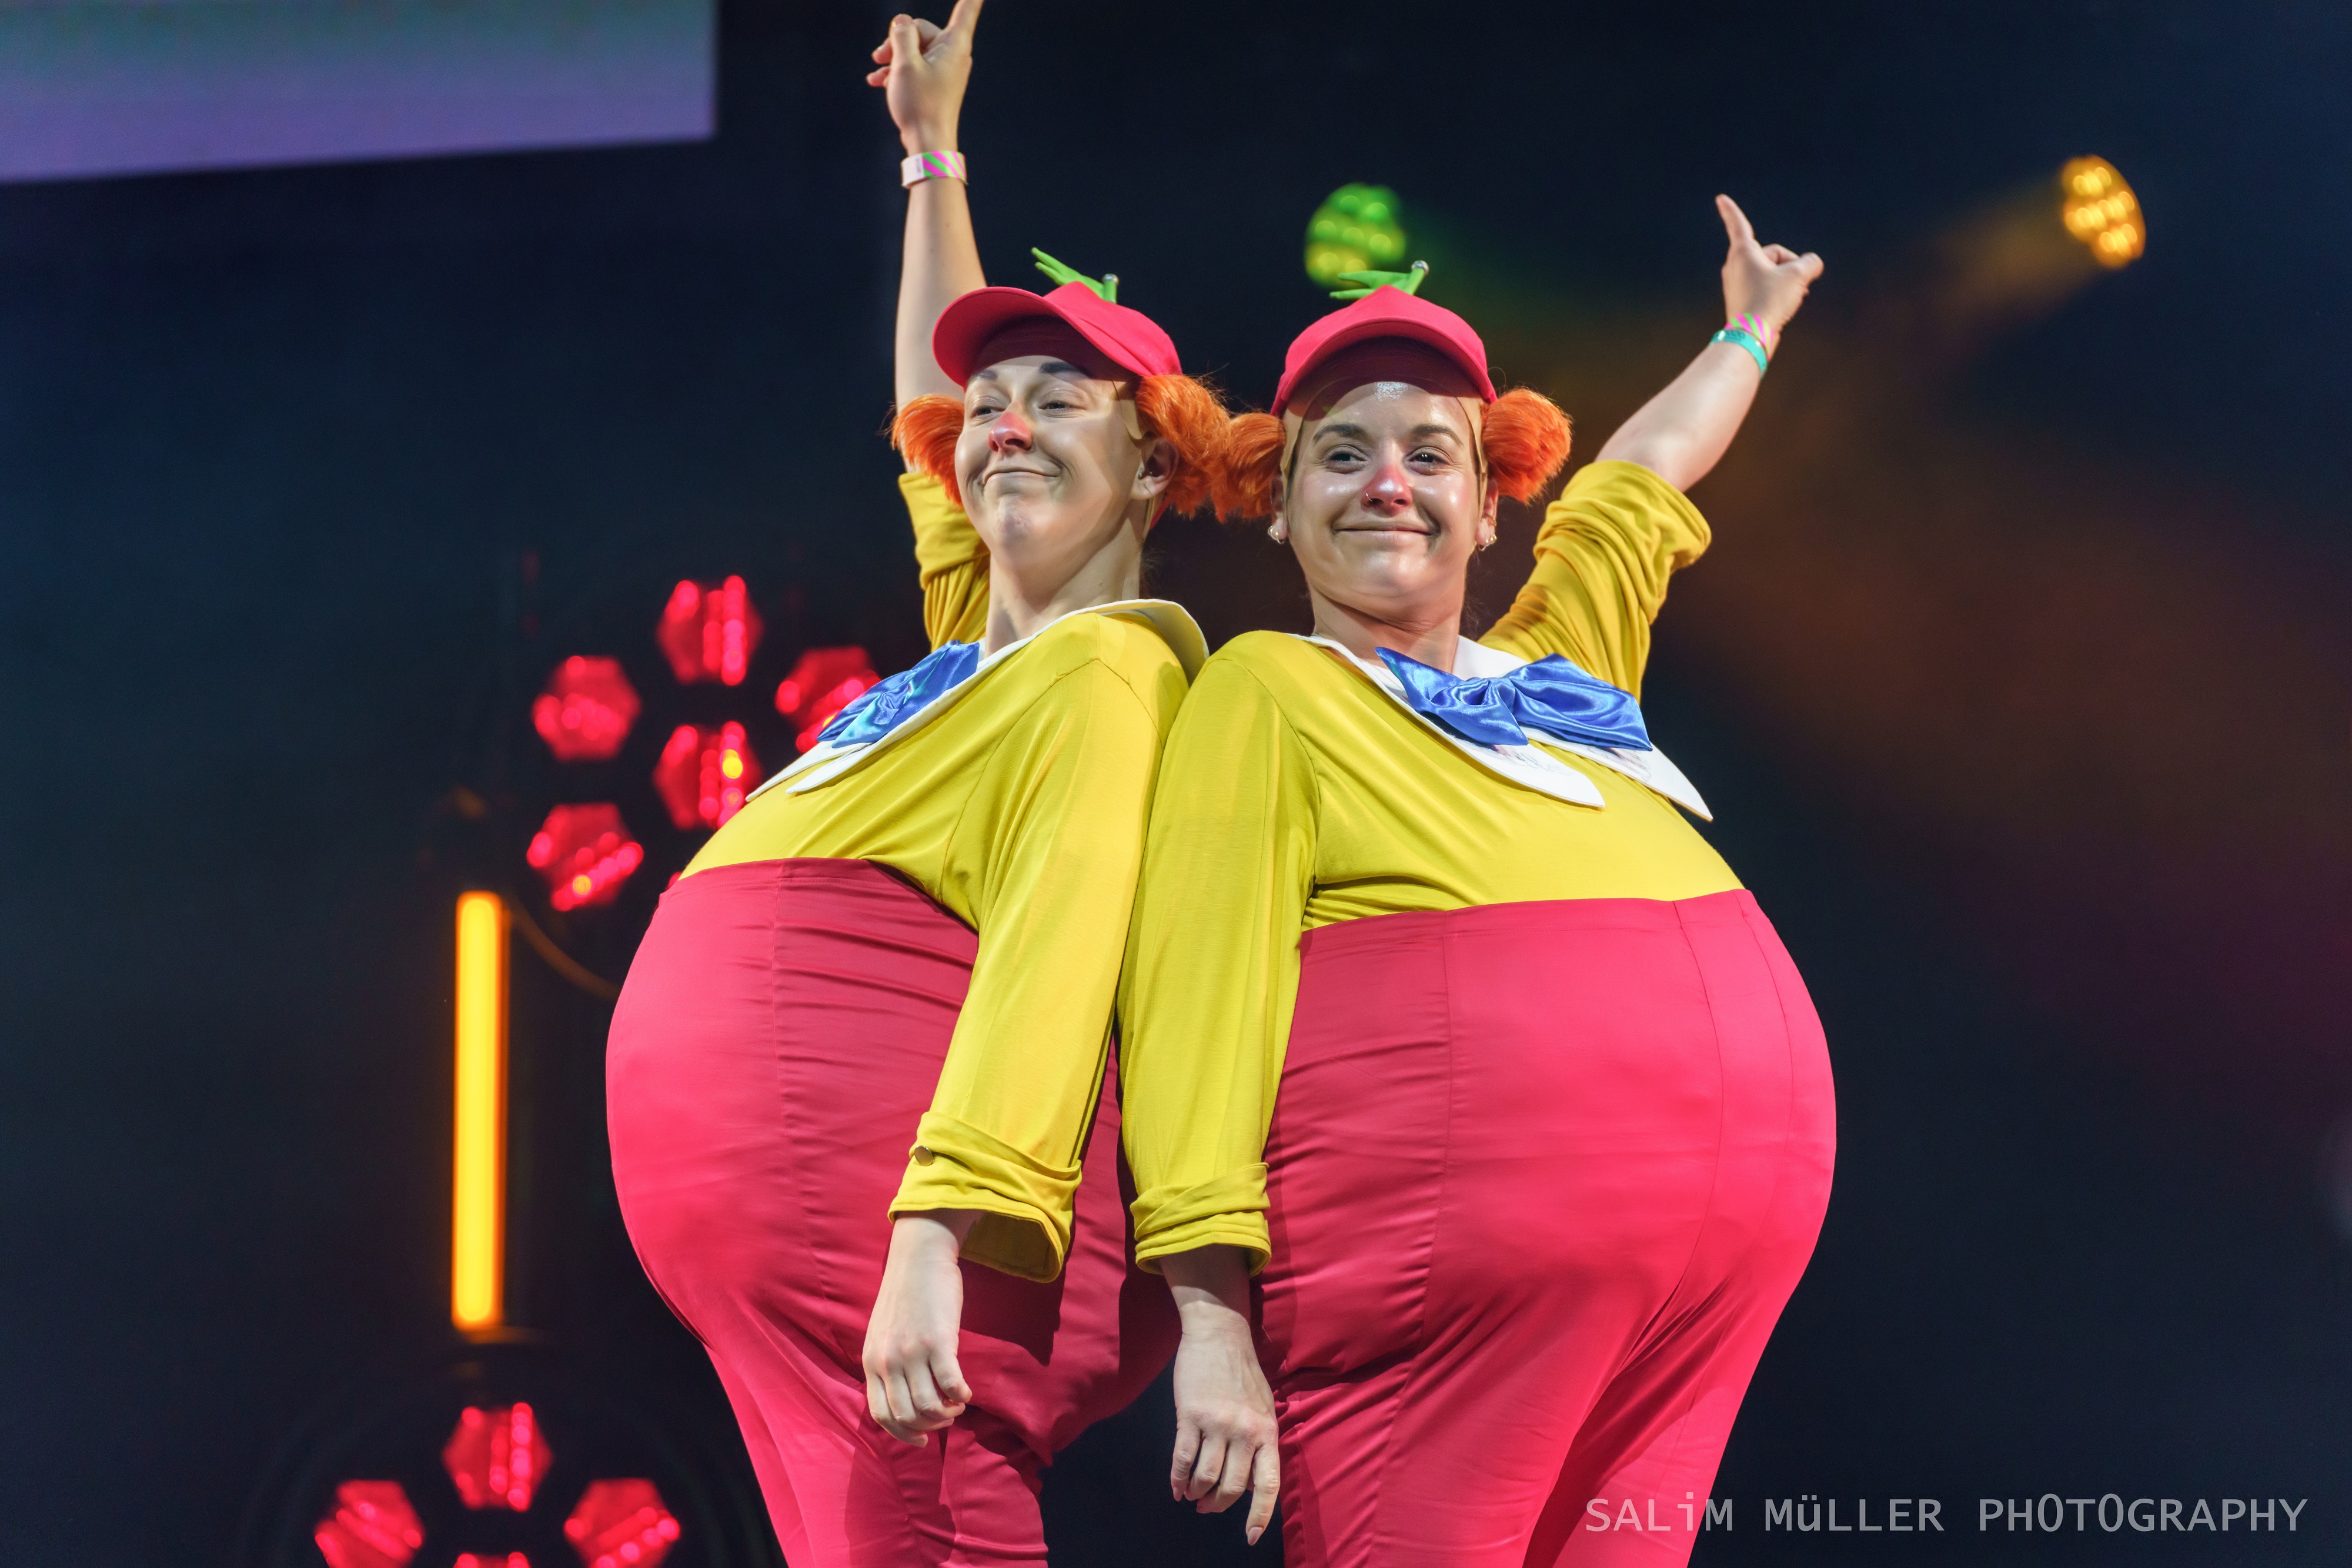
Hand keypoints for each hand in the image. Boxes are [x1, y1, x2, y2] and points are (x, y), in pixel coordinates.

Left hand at [861, 1212, 976, 1445]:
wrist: (918, 1257)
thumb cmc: (905, 1294)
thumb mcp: (881, 1333)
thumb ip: (886, 1363)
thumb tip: (903, 1394)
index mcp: (871, 1362)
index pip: (881, 1415)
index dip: (903, 1434)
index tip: (923, 1440)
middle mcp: (887, 1362)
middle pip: (906, 1416)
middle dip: (929, 1427)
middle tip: (946, 1418)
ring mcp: (911, 1353)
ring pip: (928, 1407)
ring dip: (947, 1413)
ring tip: (957, 1404)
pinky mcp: (938, 1341)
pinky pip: (950, 1385)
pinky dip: (960, 1396)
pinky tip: (966, 1392)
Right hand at [866, 0, 984, 154]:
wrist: (928, 143)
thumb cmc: (920, 105)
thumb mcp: (904, 64)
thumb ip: (901, 36)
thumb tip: (903, 22)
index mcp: (953, 45)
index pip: (966, 11)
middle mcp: (954, 55)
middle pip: (922, 30)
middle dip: (898, 40)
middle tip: (879, 56)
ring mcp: (946, 70)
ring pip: (916, 50)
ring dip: (894, 58)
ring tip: (877, 72)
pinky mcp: (937, 83)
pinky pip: (917, 67)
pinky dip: (899, 71)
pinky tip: (879, 81)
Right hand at [1164, 1247, 1279, 1544]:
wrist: (1219, 1333)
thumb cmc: (1243, 1371)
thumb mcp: (1264, 1405)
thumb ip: (1261, 1440)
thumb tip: (1252, 1480)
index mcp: (1267, 1431)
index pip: (1268, 1484)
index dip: (1259, 1515)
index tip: (1250, 1537)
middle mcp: (1245, 1431)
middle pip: (1232, 1487)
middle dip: (1218, 1505)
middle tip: (1207, 1508)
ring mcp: (1217, 1424)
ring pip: (1205, 1477)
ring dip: (1196, 1493)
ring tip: (1191, 1496)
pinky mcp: (1190, 1415)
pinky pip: (1182, 1459)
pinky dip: (1177, 1479)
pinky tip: (1176, 1487)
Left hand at [1717, 194, 1823, 334]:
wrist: (1752, 336)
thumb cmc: (1769, 301)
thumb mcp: (1798, 276)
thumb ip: (1810, 263)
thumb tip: (1812, 264)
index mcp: (1743, 253)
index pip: (1738, 224)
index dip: (1731, 211)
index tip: (1719, 199)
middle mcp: (1735, 266)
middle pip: (1772, 254)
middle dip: (1790, 265)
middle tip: (1796, 282)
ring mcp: (1737, 284)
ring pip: (1772, 272)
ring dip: (1787, 281)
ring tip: (1791, 297)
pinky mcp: (1742, 299)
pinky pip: (1767, 287)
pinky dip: (1780, 292)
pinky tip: (1788, 305)